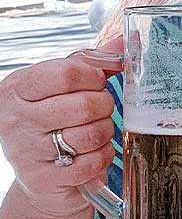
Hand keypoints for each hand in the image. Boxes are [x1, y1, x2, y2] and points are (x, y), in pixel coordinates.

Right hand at [0, 47, 121, 216]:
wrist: (41, 175)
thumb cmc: (56, 122)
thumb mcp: (64, 87)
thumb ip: (93, 61)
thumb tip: (128, 39)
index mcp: (17, 88)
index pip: (67, 73)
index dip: (94, 77)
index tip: (97, 82)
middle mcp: (16, 119)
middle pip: (84, 105)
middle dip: (104, 106)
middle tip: (101, 109)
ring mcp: (26, 151)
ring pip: (91, 134)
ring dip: (105, 132)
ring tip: (97, 130)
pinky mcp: (43, 179)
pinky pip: (92, 163)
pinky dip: (102, 157)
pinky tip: (93, 153)